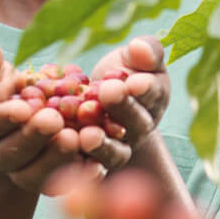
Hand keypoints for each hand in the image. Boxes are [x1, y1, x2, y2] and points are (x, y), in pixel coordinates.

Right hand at [0, 40, 97, 193]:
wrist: (10, 113)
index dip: (3, 118)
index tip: (23, 109)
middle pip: (11, 153)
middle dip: (33, 137)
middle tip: (54, 121)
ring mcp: (20, 168)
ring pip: (34, 173)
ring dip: (56, 158)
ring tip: (76, 138)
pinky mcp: (47, 176)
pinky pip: (60, 181)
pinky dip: (78, 174)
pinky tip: (97, 164)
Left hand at [75, 36, 170, 172]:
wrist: (99, 99)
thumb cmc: (123, 70)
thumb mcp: (134, 56)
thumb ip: (144, 50)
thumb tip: (140, 47)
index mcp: (154, 98)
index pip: (154, 93)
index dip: (144, 88)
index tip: (133, 81)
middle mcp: (140, 128)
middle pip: (136, 124)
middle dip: (123, 108)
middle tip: (108, 92)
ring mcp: (120, 150)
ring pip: (115, 153)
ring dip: (102, 146)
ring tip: (87, 135)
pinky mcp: (94, 166)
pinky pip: (90, 170)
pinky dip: (79, 167)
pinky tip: (64, 154)